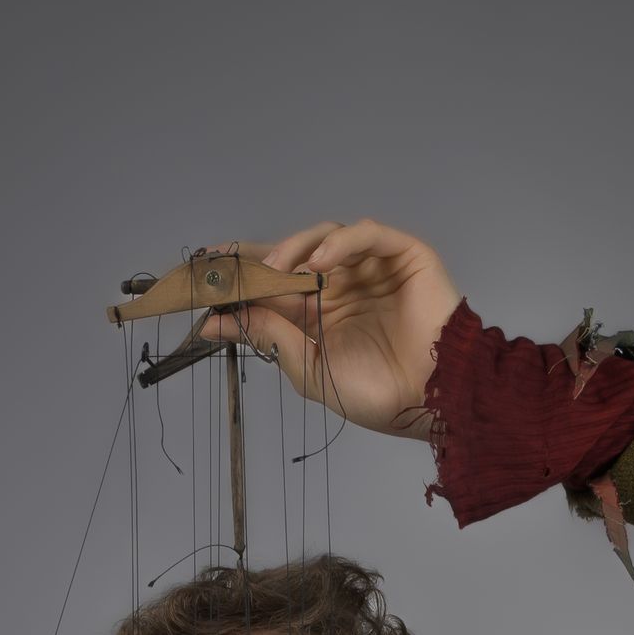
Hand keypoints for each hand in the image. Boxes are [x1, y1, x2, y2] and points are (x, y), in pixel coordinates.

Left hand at [197, 218, 459, 440]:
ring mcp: (372, 269)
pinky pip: (365, 235)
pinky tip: (318, 265)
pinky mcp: (402, 256)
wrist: (432, 400)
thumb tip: (218, 320)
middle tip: (226, 263)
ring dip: (295, 248)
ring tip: (277, 269)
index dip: (241, 278)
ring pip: (325, 239)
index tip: (202, 278)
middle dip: (258, 258)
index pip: (274, 287)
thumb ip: (269, 337)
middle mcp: (344, 288)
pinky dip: (339, 244)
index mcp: (322, 317)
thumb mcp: (310, 369)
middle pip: (292, 257)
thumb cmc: (379, 396)